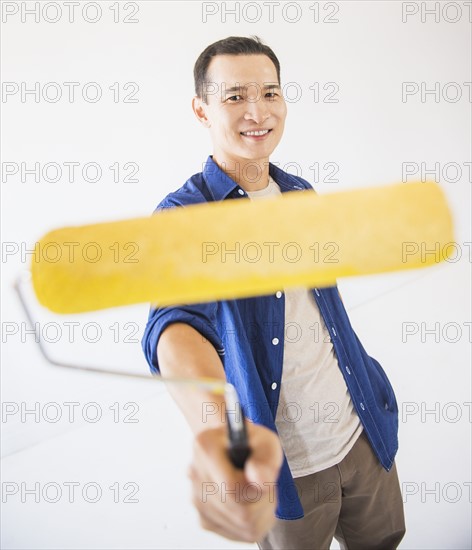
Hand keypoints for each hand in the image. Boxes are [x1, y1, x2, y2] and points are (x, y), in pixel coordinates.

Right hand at [188, 422, 282, 541]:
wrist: (233, 448)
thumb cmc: (249, 443)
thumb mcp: (265, 441)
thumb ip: (265, 457)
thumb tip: (260, 481)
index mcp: (206, 446)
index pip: (232, 488)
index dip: (257, 489)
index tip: (265, 479)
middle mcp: (195, 473)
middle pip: (239, 510)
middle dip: (262, 500)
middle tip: (263, 483)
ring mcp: (196, 499)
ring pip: (241, 525)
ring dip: (260, 512)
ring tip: (256, 490)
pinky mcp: (204, 519)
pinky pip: (238, 533)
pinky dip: (253, 522)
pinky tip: (249, 502)